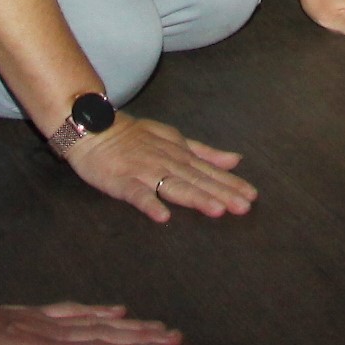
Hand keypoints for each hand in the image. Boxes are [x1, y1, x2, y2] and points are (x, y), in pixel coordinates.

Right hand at [63, 112, 254, 222]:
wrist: (92, 128)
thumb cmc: (133, 136)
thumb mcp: (173, 139)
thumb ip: (204, 152)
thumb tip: (235, 160)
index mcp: (179, 155)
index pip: (209, 172)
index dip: (230, 184)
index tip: (251, 196)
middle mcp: (165, 163)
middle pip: (196, 180)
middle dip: (221, 193)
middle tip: (243, 207)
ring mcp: (144, 172)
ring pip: (173, 186)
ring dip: (195, 197)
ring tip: (216, 210)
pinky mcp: (121, 181)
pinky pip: (136, 194)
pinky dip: (149, 203)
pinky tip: (162, 216)